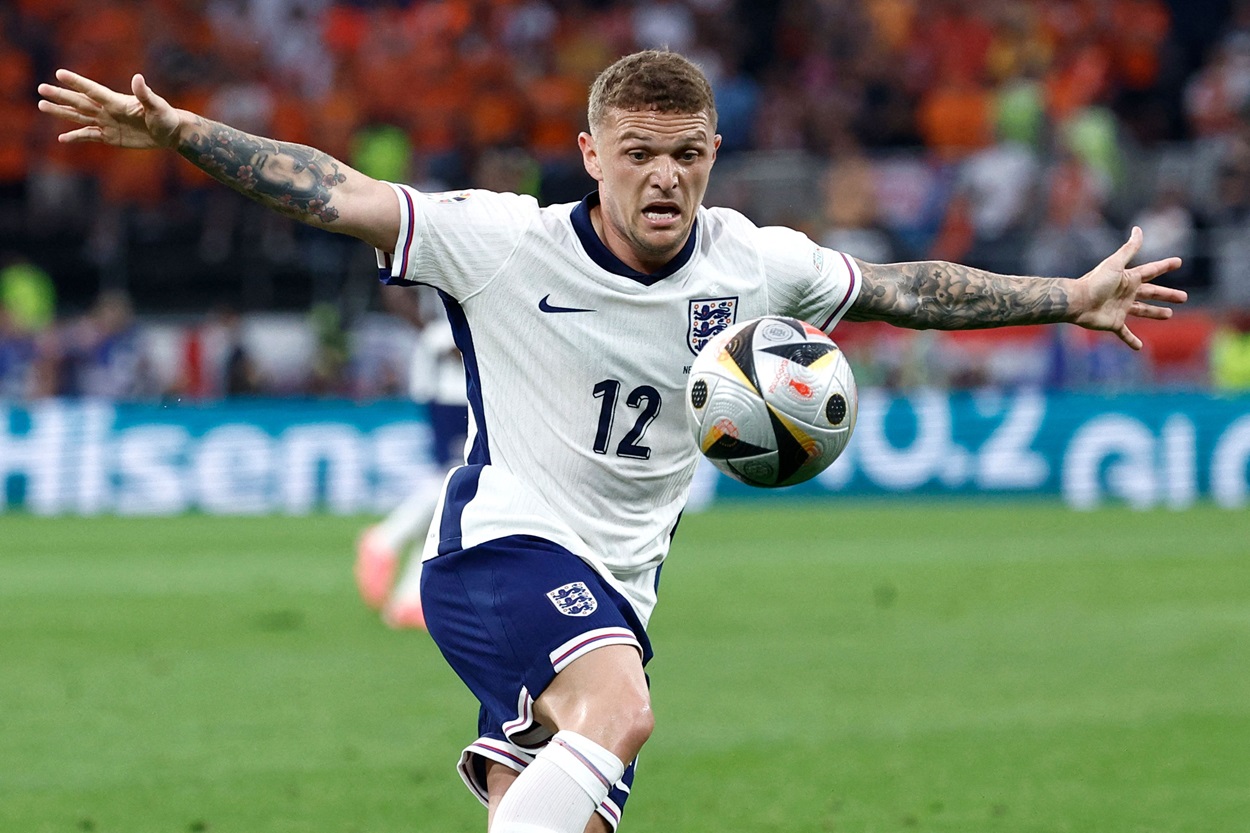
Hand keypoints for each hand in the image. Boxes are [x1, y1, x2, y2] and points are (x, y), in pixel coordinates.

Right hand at [38, 70, 180, 148]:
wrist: (170, 132)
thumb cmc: (165, 116)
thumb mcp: (157, 106)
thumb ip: (145, 94)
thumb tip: (138, 78)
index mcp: (117, 101)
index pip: (93, 90)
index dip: (77, 82)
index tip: (60, 73)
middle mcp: (108, 110)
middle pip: (80, 102)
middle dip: (61, 96)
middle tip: (41, 88)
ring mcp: (107, 123)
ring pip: (79, 117)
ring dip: (61, 112)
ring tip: (42, 105)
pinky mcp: (110, 137)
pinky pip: (89, 136)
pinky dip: (76, 137)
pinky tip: (62, 138)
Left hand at [1070, 226, 1187, 349]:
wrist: (1078, 301)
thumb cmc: (1095, 282)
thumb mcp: (1115, 264)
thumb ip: (1129, 249)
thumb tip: (1138, 229)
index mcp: (1128, 279)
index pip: (1151, 271)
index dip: (1164, 266)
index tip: (1178, 262)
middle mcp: (1126, 293)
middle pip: (1152, 293)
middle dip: (1167, 295)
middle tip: (1184, 297)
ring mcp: (1121, 309)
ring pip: (1142, 311)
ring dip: (1155, 313)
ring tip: (1169, 315)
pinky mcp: (1114, 323)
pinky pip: (1125, 333)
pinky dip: (1131, 340)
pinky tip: (1139, 347)